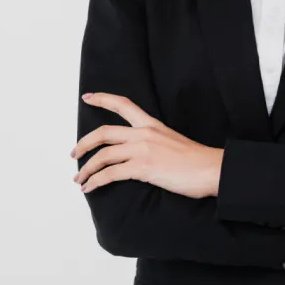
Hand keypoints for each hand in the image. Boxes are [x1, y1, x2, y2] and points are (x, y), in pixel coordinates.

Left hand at [72, 92, 223, 197]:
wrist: (210, 169)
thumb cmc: (196, 160)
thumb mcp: (172, 141)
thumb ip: (153, 142)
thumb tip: (137, 155)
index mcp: (152, 124)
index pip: (124, 104)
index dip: (103, 99)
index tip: (88, 97)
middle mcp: (144, 133)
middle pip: (104, 133)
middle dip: (84, 143)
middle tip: (74, 153)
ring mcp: (143, 149)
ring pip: (103, 155)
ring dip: (87, 169)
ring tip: (80, 180)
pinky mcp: (143, 167)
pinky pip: (110, 174)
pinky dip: (96, 181)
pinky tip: (91, 188)